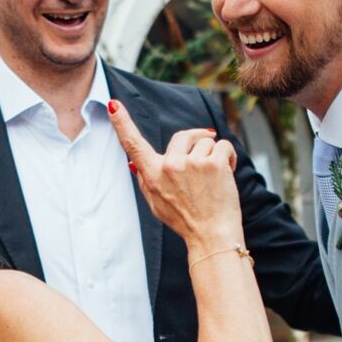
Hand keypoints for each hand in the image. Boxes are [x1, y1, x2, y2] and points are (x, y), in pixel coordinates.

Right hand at [107, 102, 240, 252]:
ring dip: (213, 155)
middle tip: (204, 157)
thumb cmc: (185, 221)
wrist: (212, 236)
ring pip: (206, 142)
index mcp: (152, 175)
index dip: (122, 122)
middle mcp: (169, 166)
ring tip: (215, 178)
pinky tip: (226, 174)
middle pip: (182, 136)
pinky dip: (228, 157)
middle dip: (195, 142)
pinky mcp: (214, 163)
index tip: (113, 104)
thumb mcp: (157, 203)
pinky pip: (223, 145)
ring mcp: (192, 163)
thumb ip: (146, 179)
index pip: (133, 145)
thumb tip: (133, 162)